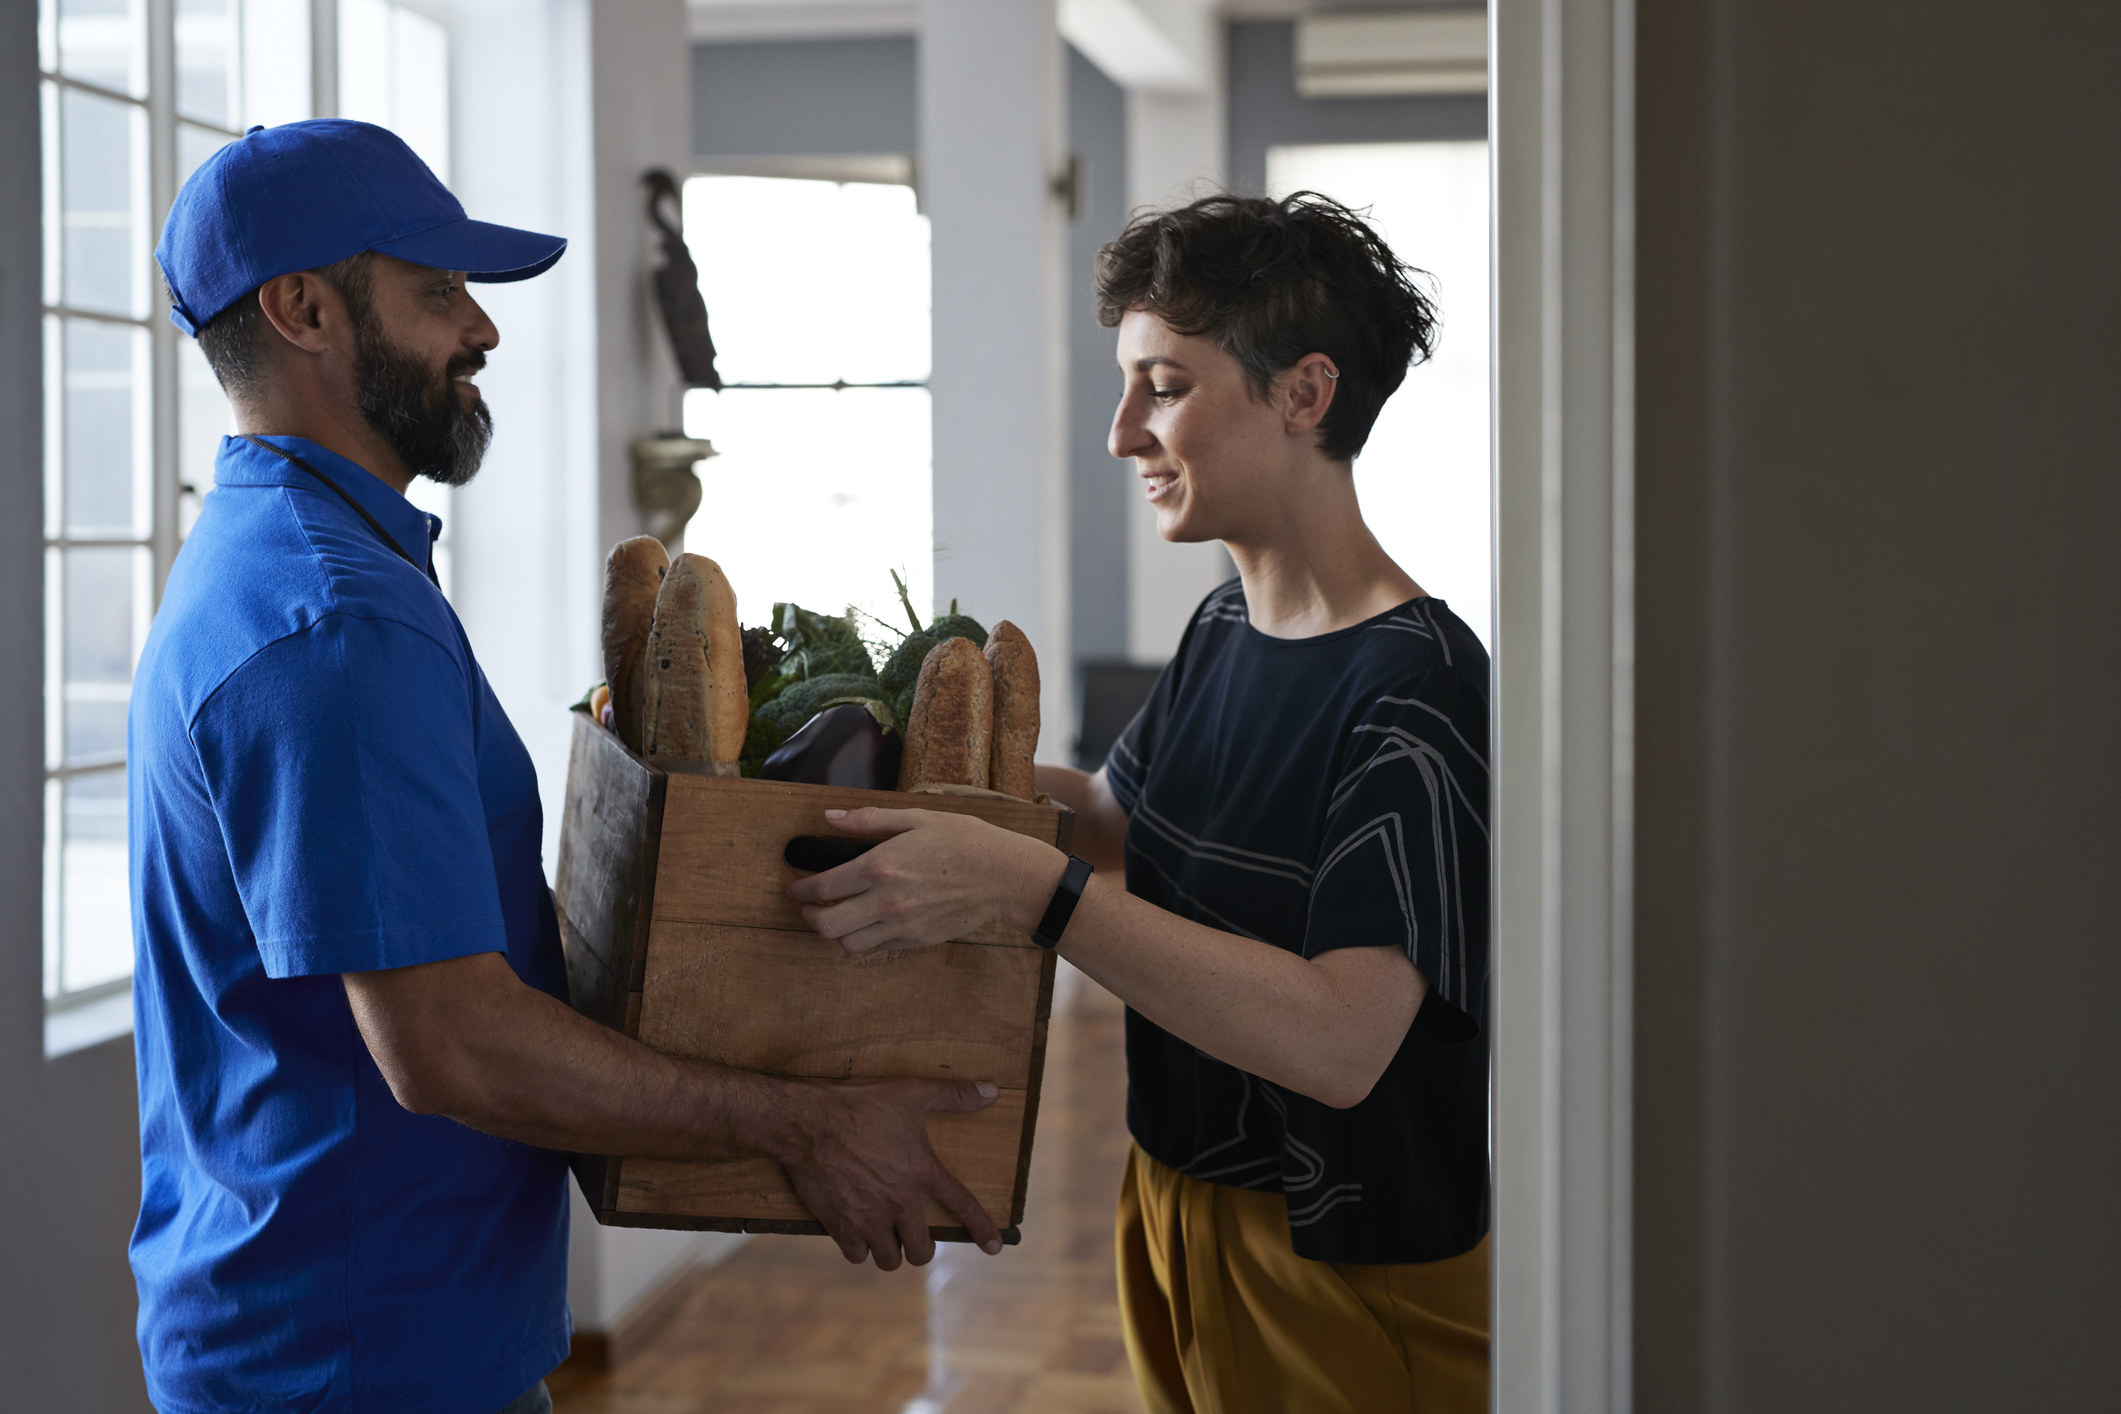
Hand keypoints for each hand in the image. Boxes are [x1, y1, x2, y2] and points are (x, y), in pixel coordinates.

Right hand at [783, 1076, 1004, 1267]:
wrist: (809, 1124)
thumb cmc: (861, 1106)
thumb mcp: (912, 1092)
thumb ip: (954, 1095)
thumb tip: (992, 1091)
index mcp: (923, 1173)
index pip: (963, 1206)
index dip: (982, 1229)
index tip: (995, 1248)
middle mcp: (901, 1203)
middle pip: (922, 1250)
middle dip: (921, 1247)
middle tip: (912, 1235)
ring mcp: (871, 1219)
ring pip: (890, 1260)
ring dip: (892, 1252)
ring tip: (887, 1238)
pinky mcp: (841, 1226)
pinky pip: (857, 1256)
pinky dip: (860, 1249)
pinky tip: (858, 1235)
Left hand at [786, 807, 1067, 952]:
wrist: (1004, 876)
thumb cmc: (964, 840)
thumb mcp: (916, 818)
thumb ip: (869, 820)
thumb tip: (830, 818)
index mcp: (879, 866)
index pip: (822, 887)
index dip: (800, 890)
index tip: (794, 888)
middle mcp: (885, 902)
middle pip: (827, 925)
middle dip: (810, 916)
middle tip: (809, 906)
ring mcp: (901, 926)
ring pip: (848, 943)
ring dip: (835, 931)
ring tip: (837, 916)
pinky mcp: (916, 940)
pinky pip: (878, 947)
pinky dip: (865, 938)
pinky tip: (870, 921)